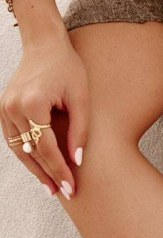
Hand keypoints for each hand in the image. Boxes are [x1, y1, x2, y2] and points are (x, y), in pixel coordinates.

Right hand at [1, 26, 87, 198]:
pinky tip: (40, 168)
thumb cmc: (67, 68)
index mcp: (33, 103)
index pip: (47, 148)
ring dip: (35, 170)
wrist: (44, 44)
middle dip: (48, 175)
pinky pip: (13, 139)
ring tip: (52, 187)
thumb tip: (77, 162)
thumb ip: (80, 131)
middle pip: (31, 152)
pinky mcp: (3, 108)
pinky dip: (26, 155)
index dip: (60, 171)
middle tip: (64, 194)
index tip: (72, 188)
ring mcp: (4, 108)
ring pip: (18, 150)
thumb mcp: (81, 98)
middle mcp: (13, 107)